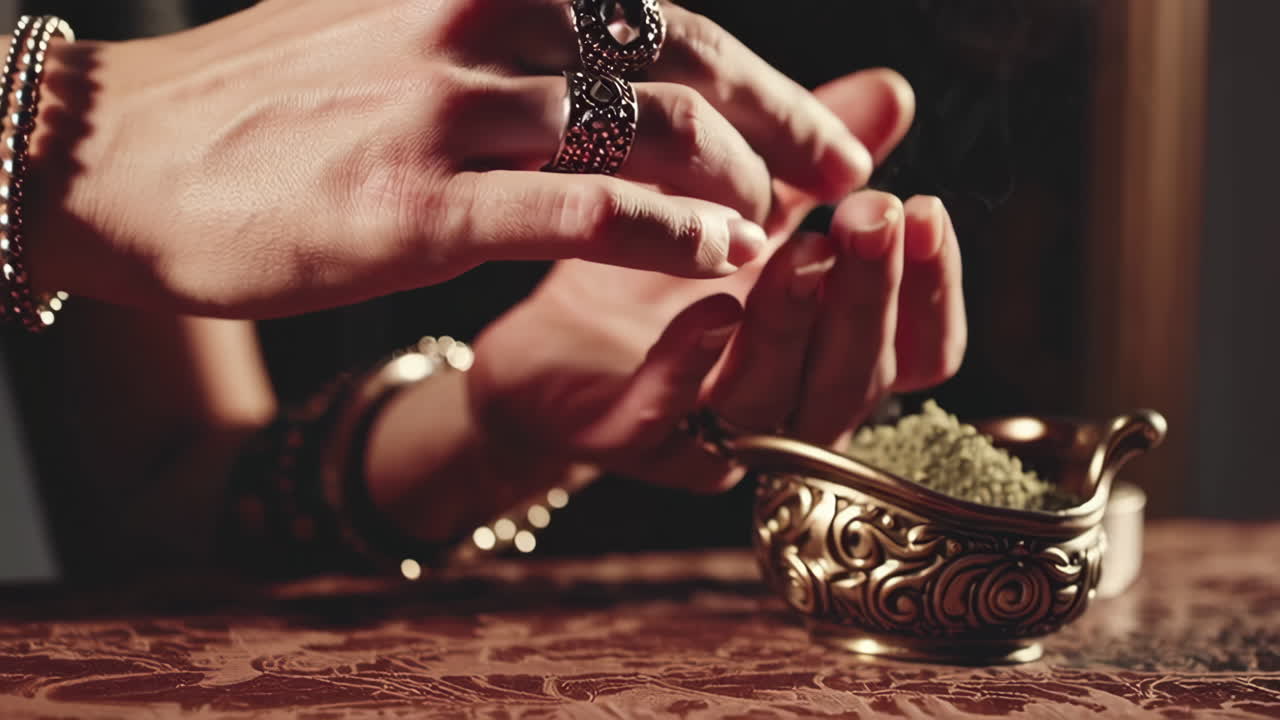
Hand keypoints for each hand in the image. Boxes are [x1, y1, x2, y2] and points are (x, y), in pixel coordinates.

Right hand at [26, 0, 872, 316]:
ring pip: (643, 134)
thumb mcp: (395, 29)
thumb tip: (596, 58)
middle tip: (839, 177)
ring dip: (730, 185)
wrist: (129, 154)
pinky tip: (709, 260)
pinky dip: (662, 235)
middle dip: (778, 126)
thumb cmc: (272, 101)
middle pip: (678, 65)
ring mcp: (448, 111)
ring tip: (771, 233)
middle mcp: (478, 23)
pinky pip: (578, 212)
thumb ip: (499, 37)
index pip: (660, 19)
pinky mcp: (416, 204)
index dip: (757, 79)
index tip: (818, 135)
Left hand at [468, 68, 966, 494]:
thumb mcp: (744, 214)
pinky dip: (688, 365)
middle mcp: (787, 412)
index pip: (921, 353)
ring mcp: (708, 438)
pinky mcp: (626, 438)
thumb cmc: (655, 285)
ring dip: (791, 326)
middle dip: (871, 297)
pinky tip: (710, 310)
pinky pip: (665, 416)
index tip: (927, 210)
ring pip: (771, 402)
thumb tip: (892, 94)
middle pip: (857, 380)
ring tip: (799, 252)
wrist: (543, 349)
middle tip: (870, 218)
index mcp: (830, 364)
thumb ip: (818, 168)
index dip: (933, 291)